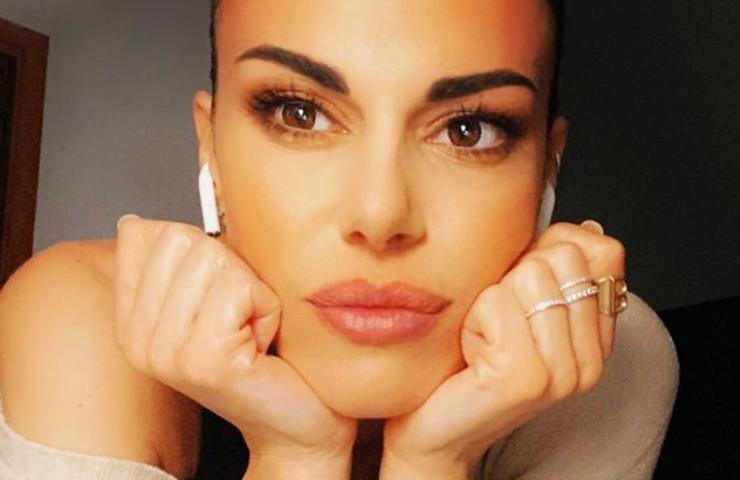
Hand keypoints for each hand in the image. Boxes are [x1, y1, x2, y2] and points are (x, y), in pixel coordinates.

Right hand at [114, 215, 355, 477]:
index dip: (203, 251)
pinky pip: (240, 288)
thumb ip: (175, 264)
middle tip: (240, 315)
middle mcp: (138, 341)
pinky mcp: (202, 360)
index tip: (219, 296)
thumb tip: (134, 223)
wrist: (296, 421)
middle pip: (182, 240)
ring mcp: (165, 353)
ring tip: (250, 330)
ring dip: (252, 289)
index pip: (148, 236)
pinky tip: (261, 341)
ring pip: (213, 257)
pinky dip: (266, 306)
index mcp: (132, 323)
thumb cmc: (262, 355)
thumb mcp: (211, 300)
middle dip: (230, 267)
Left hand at [380, 221, 624, 478]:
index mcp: (597, 338)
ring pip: (530, 275)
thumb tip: (586, 228)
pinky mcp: (527, 377)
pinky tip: (473, 351)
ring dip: (491, 300)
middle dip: (516, 277)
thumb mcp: (518, 303)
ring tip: (485, 338)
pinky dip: (475, 316)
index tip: (519, 288)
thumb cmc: (469, 360)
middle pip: (563, 257)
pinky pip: (498, 301)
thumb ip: (552, 266)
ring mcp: (563, 372)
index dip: (549, 252)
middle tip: (498, 322)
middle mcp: (591, 359)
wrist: (434, 428)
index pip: (603, 252)